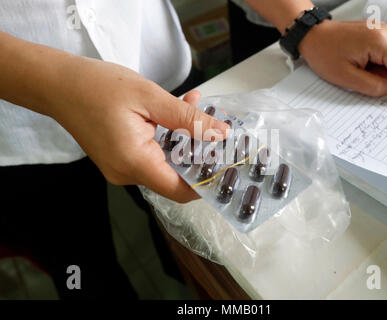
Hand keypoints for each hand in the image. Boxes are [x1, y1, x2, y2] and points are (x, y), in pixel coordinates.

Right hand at [47, 57, 228, 202]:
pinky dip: (168, 137)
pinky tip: (176, 110)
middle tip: (215, 125)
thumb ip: (189, 119)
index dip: (207, 182)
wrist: (57, 84)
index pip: (181, 191)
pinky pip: (151, 155)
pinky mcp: (119, 159)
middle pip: (176, 177)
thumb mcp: (150, 97)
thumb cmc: (97, 86)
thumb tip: (221, 134)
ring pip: (166, 163)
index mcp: (134, 163)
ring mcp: (121, 168)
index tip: (227, 164)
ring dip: (185, 138)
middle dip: (199, 152)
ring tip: (194, 107)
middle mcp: (127, 173)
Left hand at [298, 20, 386, 106]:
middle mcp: (385, 32)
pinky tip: (364, 68)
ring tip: (362, 74)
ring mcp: (382, 31)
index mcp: (379, 41)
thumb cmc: (323, 53)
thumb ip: (372, 86)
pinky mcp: (378, 34)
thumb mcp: (345, 77)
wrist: (312, 36)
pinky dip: (383, 65)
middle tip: (378, 88)